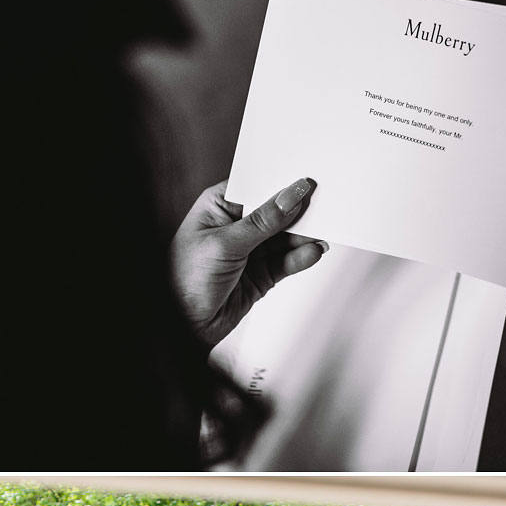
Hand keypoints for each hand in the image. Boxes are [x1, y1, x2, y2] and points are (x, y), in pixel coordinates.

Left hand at [171, 178, 328, 347]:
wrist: (181, 325)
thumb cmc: (184, 279)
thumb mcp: (225, 243)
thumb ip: (263, 222)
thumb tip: (291, 196)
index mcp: (219, 206)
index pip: (257, 187)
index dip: (281, 183)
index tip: (308, 180)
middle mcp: (236, 226)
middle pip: (276, 212)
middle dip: (299, 210)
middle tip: (325, 205)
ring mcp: (250, 251)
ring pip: (286, 238)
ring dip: (304, 236)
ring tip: (323, 232)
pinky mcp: (261, 274)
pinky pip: (287, 261)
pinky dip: (301, 257)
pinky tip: (313, 252)